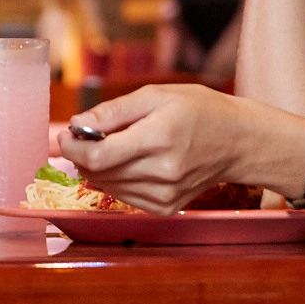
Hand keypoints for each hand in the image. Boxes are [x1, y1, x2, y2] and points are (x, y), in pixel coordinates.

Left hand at [58, 84, 276, 212]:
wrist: (239, 143)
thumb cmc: (199, 111)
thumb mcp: (157, 95)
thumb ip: (113, 111)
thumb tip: (77, 124)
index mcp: (159, 138)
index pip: (97, 157)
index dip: (71, 148)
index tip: (65, 135)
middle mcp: (161, 172)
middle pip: (97, 172)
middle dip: (82, 153)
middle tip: (88, 135)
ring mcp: (164, 195)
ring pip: (106, 185)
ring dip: (99, 166)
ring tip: (118, 144)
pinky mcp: (165, 208)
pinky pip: (123, 196)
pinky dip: (117, 179)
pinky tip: (133, 162)